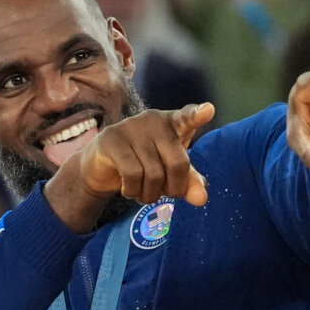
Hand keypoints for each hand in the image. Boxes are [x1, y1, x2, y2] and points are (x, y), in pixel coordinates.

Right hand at [46, 103, 214, 231]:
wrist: (101, 168)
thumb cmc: (142, 165)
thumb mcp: (170, 173)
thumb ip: (188, 182)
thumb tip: (201, 199)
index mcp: (172, 123)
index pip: (187, 117)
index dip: (197, 115)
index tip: (208, 110)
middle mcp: (153, 120)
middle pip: (178, 162)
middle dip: (173, 189)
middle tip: (164, 194)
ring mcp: (131, 127)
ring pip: (154, 174)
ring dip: (150, 195)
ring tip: (143, 193)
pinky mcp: (112, 139)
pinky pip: (132, 174)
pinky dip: (133, 191)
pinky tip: (129, 190)